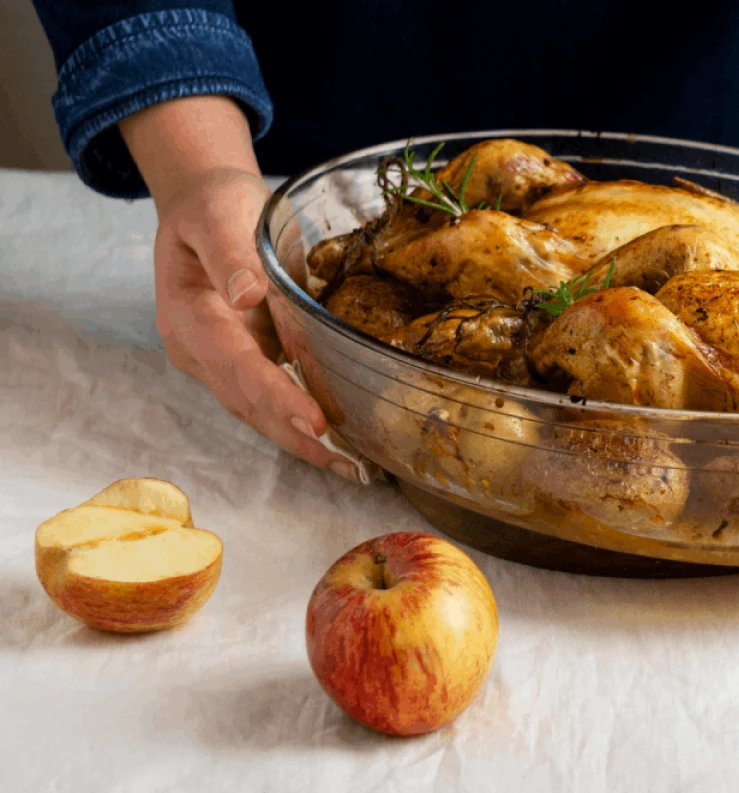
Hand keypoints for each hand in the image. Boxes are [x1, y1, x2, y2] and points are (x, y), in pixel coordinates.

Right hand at [121, 97, 359, 480]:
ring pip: (258, 412)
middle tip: (348, 465)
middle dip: (296, 437)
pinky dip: (301, 425)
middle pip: (248, 403)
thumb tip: (246, 296)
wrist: (204, 205)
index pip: (238, 367)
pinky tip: (339, 444)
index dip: (277, 397)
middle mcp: (198, 352)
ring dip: (302, 443)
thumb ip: (231, 255)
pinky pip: (271, 401)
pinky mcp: (243, 363)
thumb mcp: (218, 216)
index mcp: (188, 318)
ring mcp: (219, 363)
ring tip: (351, 468)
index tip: (314, 421)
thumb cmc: (212, 207)